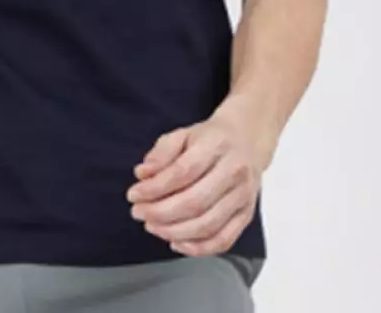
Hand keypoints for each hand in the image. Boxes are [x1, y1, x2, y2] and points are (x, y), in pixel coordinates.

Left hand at [125, 108, 265, 256]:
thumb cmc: (209, 139)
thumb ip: (161, 152)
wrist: (247, 140)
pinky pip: (224, 240)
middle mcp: (234, 171)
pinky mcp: (247, 215)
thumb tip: (142, 174)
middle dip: (161, 212)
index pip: (183, 172)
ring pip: (208, 224)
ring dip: (174, 231)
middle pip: (195, 202)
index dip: (155, 187)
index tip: (133, 194)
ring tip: (152, 226)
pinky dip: (198, 248)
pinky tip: (176, 242)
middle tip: (138, 213)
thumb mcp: (183, 134)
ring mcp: (243, 196)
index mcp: (217, 145)